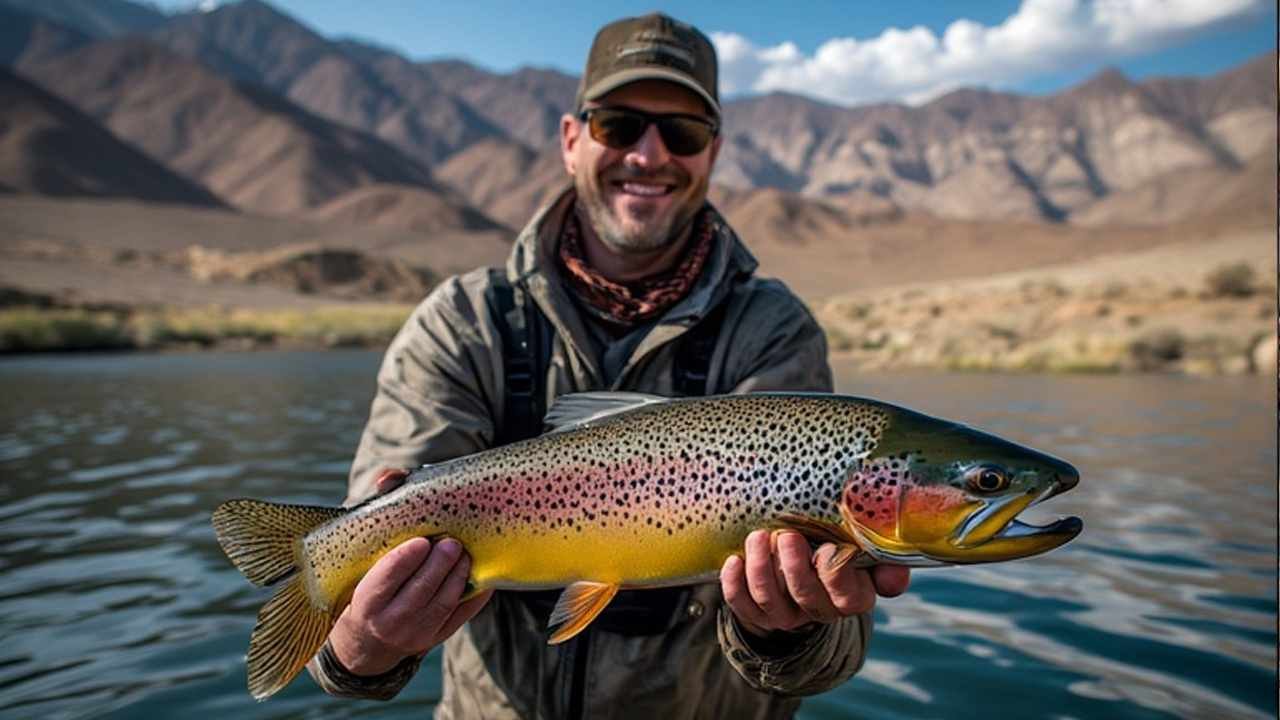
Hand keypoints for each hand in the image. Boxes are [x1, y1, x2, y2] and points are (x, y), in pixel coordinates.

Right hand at [327, 469, 493, 675]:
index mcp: (365, 602)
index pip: (384, 580)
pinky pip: (462, 615)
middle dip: (438, 566)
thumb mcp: (362, 555)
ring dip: (458, 575)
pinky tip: (483, 572)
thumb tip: (390, 477)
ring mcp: (416, 635)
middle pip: (419, 592)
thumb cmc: (365, 581)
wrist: (368, 639)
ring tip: (465, 553)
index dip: (403, 562)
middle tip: (452, 542)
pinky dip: (475, 593)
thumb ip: (377, 514)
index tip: (420, 541)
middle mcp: (389, 624)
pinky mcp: (437, 637)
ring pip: (444, 604)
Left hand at [720, 530, 909, 637]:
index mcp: (851, 596)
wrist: (803, 577)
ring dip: (761, 566)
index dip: (833, 571)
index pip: (847, 594)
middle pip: (804, 594)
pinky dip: (734, 582)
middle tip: (786, 536)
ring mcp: (785, 615)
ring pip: (769, 598)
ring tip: (758, 537)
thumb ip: (882, 560)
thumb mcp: (865, 554)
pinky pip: (741, 604)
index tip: (824, 546)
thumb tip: (894, 574)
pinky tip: (734, 559)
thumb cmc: (837, 552)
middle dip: (793, 564)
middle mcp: (819, 610)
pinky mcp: (756, 614)